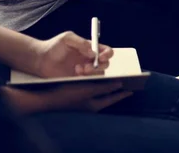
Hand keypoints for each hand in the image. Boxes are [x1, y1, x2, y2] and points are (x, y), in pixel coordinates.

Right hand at [2, 82, 131, 113]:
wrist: (45, 98)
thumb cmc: (68, 95)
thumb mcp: (89, 90)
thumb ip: (105, 87)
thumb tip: (118, 85)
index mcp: (95, 105)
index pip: (113, 98)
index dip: (123, 93)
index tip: (132, 89)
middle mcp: (90, 104)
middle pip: (106, 94)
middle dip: (113, 85)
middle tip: (123, 79)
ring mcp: (83, 100)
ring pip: (97, 89)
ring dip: (102, 81)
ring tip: (110, 74)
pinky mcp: (76, 94)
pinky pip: (89, 86)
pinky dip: (93, 80)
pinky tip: (93, 73)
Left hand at [33, 31, 112, 77]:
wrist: (40, 59)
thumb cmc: (54, 46)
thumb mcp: (67, 38)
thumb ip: (81, 42)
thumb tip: (93, 52)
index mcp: (90, 49)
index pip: (106, 51)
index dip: (107, 54)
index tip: (101, 57)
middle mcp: (90, 60)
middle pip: (105, 64)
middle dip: (100, 66)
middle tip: (88, 66)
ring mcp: (85, 70)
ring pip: (99, 74)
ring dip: (92, 73)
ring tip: (78, 69)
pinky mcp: (78, 79)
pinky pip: (88, 81)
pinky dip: (85, 78)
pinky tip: (74, 73)